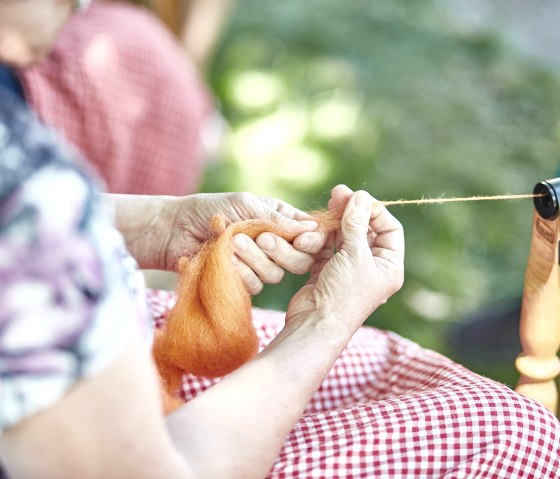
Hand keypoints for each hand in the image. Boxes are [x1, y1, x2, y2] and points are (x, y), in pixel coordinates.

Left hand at [165, 192, 326, 292]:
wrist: (176, 230)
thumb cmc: (210, 209)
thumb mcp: (246, 205)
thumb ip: (277, 219)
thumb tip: (312, 228)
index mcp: (279, 222)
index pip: (309, 237)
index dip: (311, 241)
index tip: (301, 240)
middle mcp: (273, 246)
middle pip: (299, 261)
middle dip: (280, 251)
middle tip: (260, 238)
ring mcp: (258, 266)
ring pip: (275, 275)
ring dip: (254, 259)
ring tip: (232, 243)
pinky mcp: (242, 283)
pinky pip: (253, 286)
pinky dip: (239, 272)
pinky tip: (224, 258)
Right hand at [286, 185, 404, 333]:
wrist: (315, 324)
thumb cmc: (343, 293)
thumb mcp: (355, 254)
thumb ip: (357, 223)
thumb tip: (360, 196)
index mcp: (388, 266)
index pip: (389, 229)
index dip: (375, 211)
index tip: (357, 198)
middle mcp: (371, 268)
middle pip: (365, 230)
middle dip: (352, 211)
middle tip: (336, 193)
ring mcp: (348, 270)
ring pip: (344, 237)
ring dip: (334, 223)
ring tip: (325, 206)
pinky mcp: (327, 273)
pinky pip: (327, 248)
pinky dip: (321, 237)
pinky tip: (315, 226)